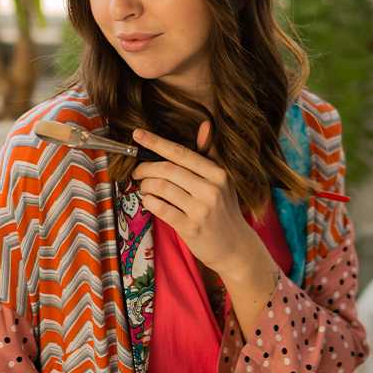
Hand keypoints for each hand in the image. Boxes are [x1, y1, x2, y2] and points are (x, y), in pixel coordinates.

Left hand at [131, 120, 254, 276]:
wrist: (235, 247)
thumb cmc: (224, 211)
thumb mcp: (222, 181)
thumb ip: (209, 154)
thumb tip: (204, 125)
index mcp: (218, 173)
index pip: (181, 153)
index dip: (156, 142)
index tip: (137, 134)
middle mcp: (211, 189)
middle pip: (167, 169)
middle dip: (145, 168)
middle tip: (137, 171)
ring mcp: (201, 209)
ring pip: (160, 188)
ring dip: (145, 186)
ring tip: (144, 188)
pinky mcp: (190, 227)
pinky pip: (160, 208)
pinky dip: (149, 202)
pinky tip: (149, 201)